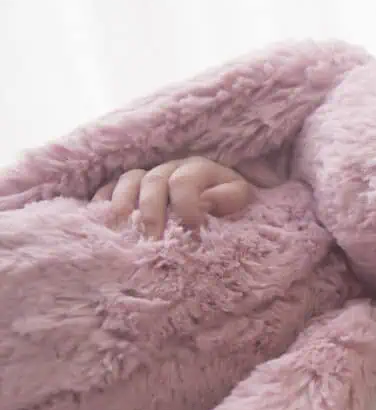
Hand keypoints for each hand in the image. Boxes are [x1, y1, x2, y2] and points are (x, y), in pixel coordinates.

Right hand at [92, 156, 252, 238]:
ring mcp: (148, 174)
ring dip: (124, 204)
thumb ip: (229, 197)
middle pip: (154, 182)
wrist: (220, 198)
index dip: (186, 207)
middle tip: (153, 242)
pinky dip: (104, 199)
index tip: (192, 232)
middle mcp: (170, 167)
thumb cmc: (227, 202)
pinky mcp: (131, 185)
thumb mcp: (239, 198)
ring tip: (122, 228)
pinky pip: (110, 185)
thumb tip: (205, 201)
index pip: (184, 182)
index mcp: (198, 168)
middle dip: (154, 214)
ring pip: (129, 180)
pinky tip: (103, 218)